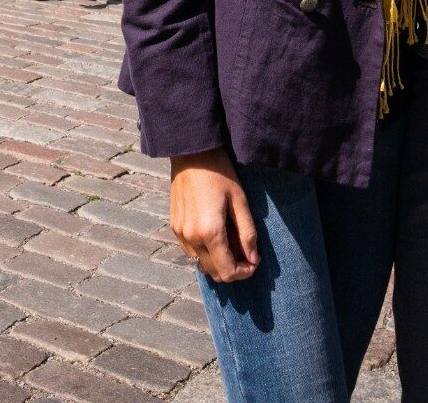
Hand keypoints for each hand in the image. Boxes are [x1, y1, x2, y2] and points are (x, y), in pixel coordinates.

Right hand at [168, 149, 257, 282]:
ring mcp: (180, 233)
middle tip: (245, 254)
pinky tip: (213, 234)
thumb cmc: (220, 174)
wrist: (191, 153)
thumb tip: (253, 259)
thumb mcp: (240, 201)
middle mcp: (192, 238)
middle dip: (232, 269)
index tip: (254, 262)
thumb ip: (247, 233)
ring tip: (229, 242)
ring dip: (217, 261)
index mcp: (210, 232)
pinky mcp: (174, 226)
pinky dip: (204, 251)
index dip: (244, 272)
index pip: (227, 271)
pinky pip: (190, 251)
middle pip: (213, 273)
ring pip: (200, 264)